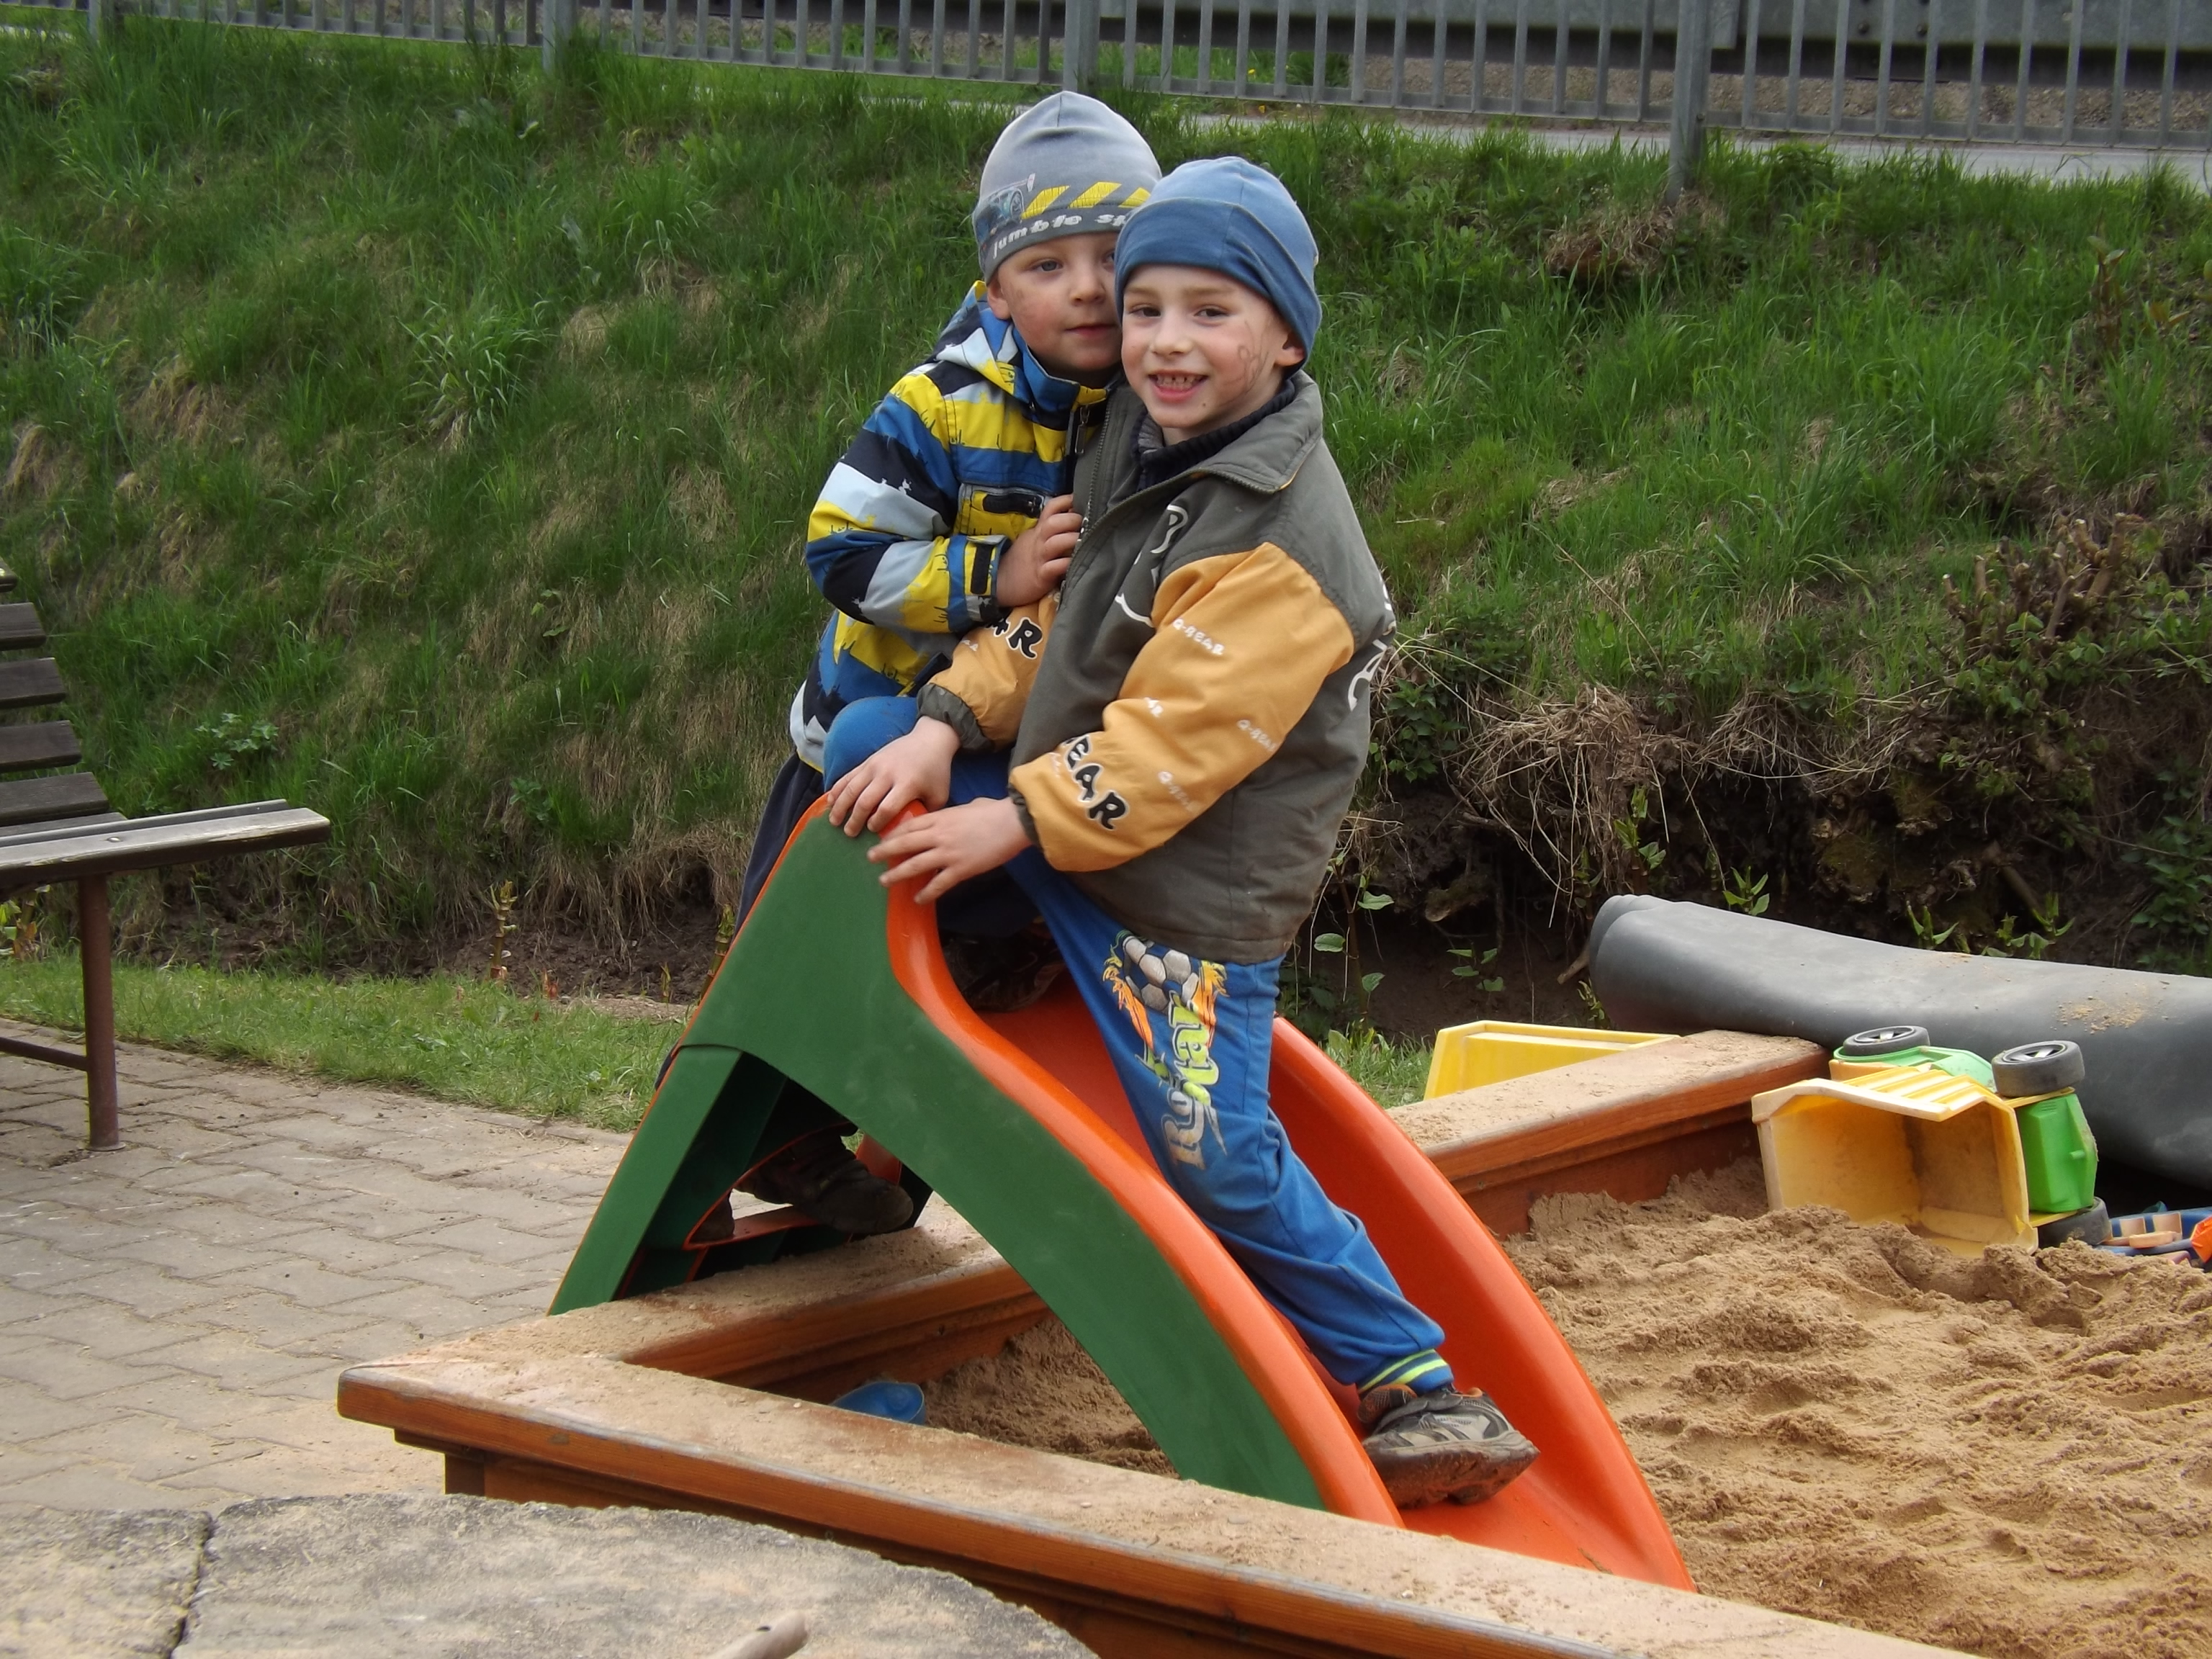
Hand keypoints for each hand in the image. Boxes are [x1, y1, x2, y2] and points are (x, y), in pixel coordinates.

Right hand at [825, 718, 961, 836]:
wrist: (930, 739)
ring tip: (834, 821)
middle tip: (849, 833)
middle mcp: (888, 774)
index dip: (877, 822)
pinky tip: (830, 802)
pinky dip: (837, 789)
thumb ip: (927, 814)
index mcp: (907, 784)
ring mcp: (875, 765)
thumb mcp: (939, 794)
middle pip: (865, 800)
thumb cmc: (936, 771)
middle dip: (854, 819)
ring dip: (840, 806)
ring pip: (852, 788)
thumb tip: (912, 833)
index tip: (872, 831)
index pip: (887, 808)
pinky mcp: (868, 760)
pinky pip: (848, 776)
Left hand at [869, 797, 1030, 902]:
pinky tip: (918, 899)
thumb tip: (956, 815)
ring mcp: (948, 853)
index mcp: (941, 817)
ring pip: (915, 865)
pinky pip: (938, 884)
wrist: (1013, 822)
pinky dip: (926, 893)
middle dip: (885, 851)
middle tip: (870, 857)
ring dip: (897, 874)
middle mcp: (939, 835)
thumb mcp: (970, 805)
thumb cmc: (995, 811)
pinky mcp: (961, 869)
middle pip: (905, 843)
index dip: (893, 833)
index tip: (882, 838)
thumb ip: (956, 812)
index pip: (910, 825)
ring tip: (884, 881)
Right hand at [994, 495, 1079, 607]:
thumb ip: (1049, 530)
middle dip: (1072, 519)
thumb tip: (1072, 517)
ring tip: (1084, 541)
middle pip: (1054, 523)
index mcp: (1038, 530)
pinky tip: (1074, 563)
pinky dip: (1065, 564)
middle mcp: (1039, 541)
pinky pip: (1053, 568)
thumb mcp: (1032, 539)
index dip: (1066, 501)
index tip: (1080, 500)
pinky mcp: (1040, 576)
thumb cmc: (1022, 560)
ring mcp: (1039, 558)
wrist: (999, 581)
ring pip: (1056, 543)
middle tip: (1084, 523)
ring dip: (1071, 539)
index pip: (1051, 508)